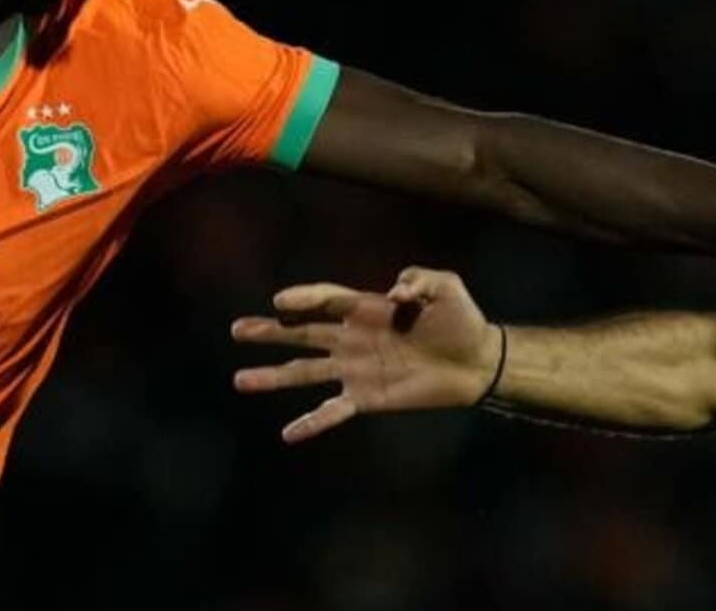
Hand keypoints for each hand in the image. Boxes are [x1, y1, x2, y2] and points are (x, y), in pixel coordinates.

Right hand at [230, 267, 501, 442]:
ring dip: (272, 376)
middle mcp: (350, 337)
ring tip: (240, 380)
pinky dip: (311, 423)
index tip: (280, 302)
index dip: (302, 299)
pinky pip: (331, 411)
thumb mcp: (446, 287)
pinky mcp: (366, 398)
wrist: (477, 363)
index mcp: (365, 307)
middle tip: (238, 330)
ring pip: (304, 372)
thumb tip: (395, 293)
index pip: (324, 299)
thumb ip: (421, 280)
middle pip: (301, 333)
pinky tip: (288, 434)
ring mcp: (354, 369)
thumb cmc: (461, 321)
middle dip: (269, 331)